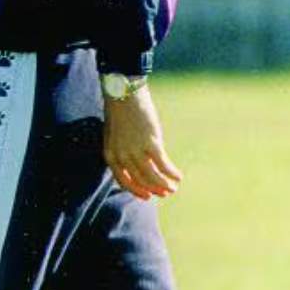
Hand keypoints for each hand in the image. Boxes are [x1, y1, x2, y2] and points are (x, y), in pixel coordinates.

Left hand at [102, 86, 182, 200]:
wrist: (124, 93)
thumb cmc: (120, 112)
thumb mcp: (115, 135)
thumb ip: (123, 151)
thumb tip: (139, 163)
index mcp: (110, 155)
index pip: (123, 181)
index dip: (137, 191)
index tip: (147, 196)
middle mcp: (122, 157)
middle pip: (140, 181)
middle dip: (154, 189)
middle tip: (166, 192)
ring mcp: (136, 151)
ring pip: (152, 177)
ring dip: (164, 185)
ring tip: (174, 187)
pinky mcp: (151, 144)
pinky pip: (163, 165)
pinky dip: (171, 173)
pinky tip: (178, 176)